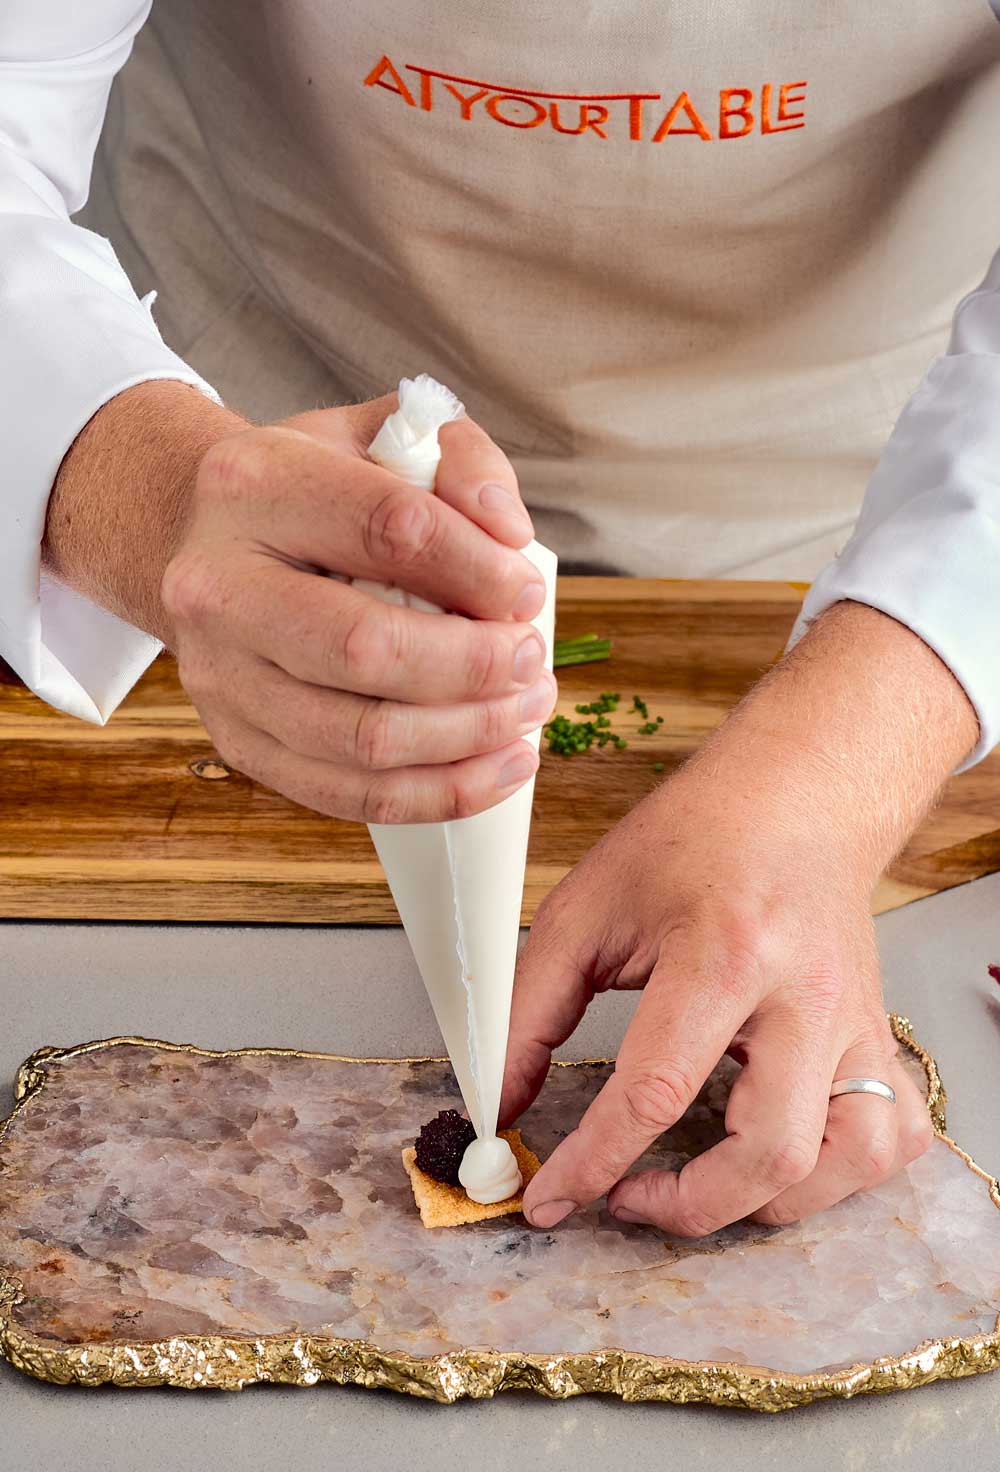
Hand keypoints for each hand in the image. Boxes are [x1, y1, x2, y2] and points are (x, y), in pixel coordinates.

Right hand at [46, 382, 555, 821]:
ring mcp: (220, 676)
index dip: (480, 570)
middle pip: (366, 649)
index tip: (527, 591)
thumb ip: (461, 460)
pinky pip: (348, 794)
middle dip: (475, 665)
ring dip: (469, 736)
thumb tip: (509, 535)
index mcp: (256, 486)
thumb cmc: (318, 489)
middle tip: (532, 660)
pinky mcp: (238, 742)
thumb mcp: (384, 436)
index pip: (390, 530)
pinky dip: (439, 792)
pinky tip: (496, 768)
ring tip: (526, 711)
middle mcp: (219, 587)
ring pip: (363, 738)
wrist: (208, 541)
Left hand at [501, 603, 976, 1233]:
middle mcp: (805, 998)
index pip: (656, 1093)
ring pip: (845, 1161)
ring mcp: (856, 1021)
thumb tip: (500, 1101)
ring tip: (700, 1183)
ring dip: (766, 1202)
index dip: (591, 1162)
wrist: (794, 796)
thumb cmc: (692, 839)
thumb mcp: (588, 908)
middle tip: (625, 1196)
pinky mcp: (878, 1034)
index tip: (547, 1197)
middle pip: (769, 1154)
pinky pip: (890, 1137)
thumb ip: (533, 1008)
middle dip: (685, 1207)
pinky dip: (839, 1175)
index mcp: (725, 955)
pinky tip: (781, 1157)